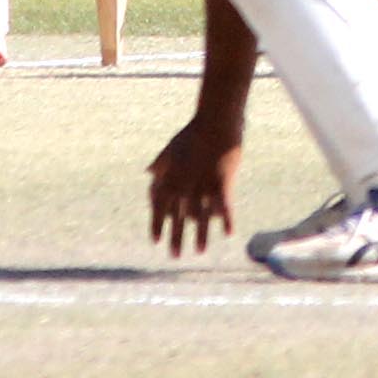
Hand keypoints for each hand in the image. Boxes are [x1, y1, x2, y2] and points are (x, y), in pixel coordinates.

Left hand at [147, 118, 242, 257]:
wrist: (215, 121)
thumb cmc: (193, 133)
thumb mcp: (171, 147)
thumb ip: (160, 163)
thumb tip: (148, 172)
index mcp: (170, 177)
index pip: (159, 207)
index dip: (157, 225)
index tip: (156, 241)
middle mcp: (185, 185)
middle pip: (179, 218)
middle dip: (176, 238)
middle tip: (175, 256)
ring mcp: (204, 185)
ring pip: (202, 217)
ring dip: (201, 236)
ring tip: (200, 251)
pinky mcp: (222, 182)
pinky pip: (225, 207)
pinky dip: (227, 221)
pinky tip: (229, 234)